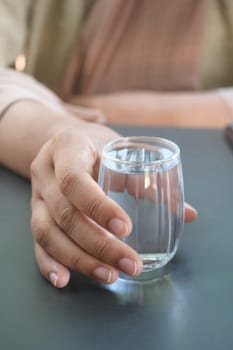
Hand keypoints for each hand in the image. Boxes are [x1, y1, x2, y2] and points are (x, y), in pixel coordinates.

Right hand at [30, 121, 196, 287]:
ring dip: (80, 259)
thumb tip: (189, 214)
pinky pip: (37, 242)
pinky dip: (50, 264)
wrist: (63, 141)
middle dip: (98, 245)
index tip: (126, 228)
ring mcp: (36, 196)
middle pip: (64, 215)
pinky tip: (65, 280)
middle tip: (130, 263)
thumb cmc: (95, 145)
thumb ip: (148, 181)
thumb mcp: (118, 150)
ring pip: (48, 233)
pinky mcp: (34, 214)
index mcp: (67, 148)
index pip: (75, 181)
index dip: (98, 207)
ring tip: (110, 276)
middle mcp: (45, 173)